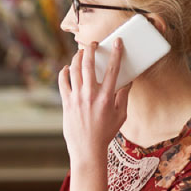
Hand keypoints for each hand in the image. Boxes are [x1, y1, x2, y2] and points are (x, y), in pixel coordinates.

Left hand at [58, 38, 130, 165]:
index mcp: (107, 97)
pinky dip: (64, 73)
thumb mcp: (121, 116)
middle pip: (89, 65)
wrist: (87, 148)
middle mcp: (90, 95)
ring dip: (77, 58)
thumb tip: (127, 83)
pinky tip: (66, 69)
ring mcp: (76, 98)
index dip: (116, 53)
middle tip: (93, 44)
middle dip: (91, 49)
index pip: (113, 69)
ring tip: (80, 53)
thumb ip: (124, 97)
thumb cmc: (105, 133)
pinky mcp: (66, 103)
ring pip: (74, 70)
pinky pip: (62, 82)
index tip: (118, 42)